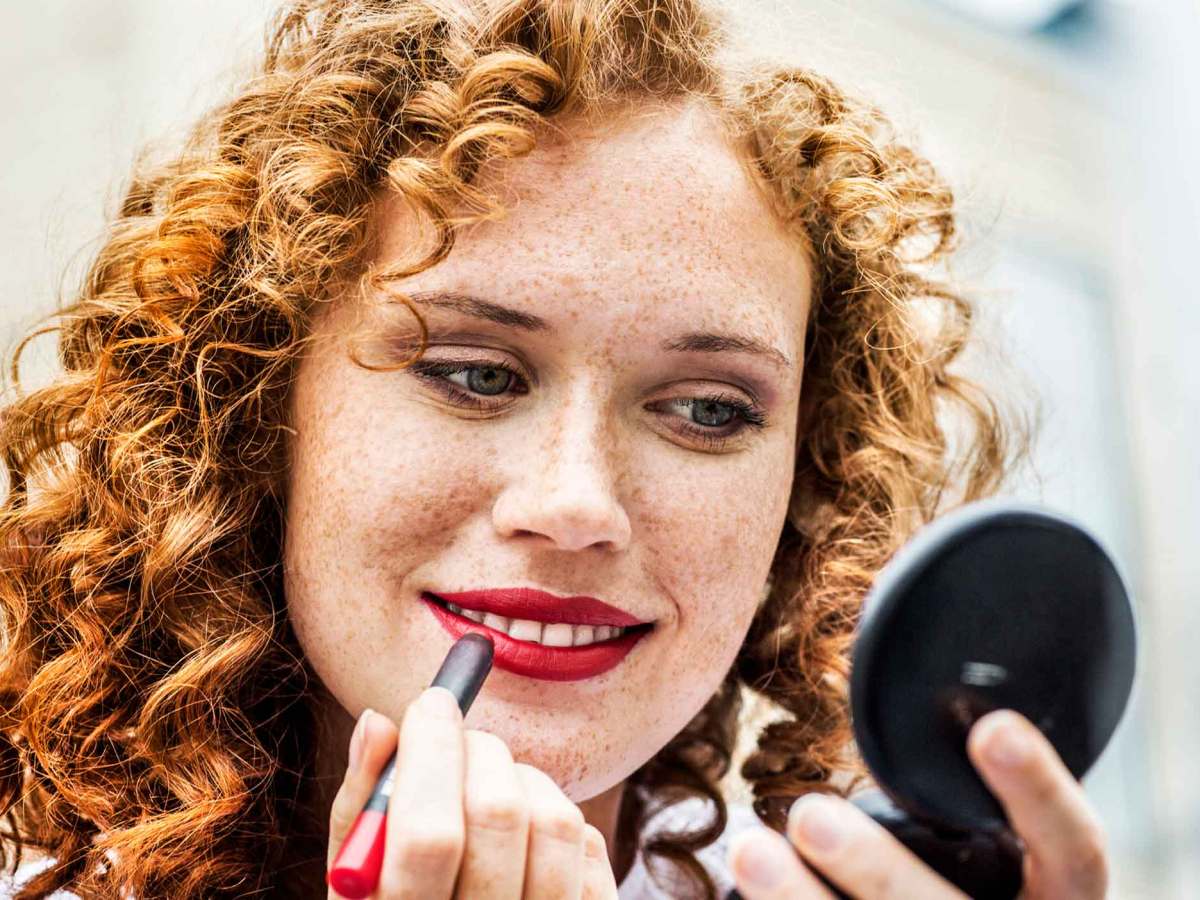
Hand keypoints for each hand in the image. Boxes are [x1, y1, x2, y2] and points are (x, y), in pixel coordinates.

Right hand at [326, 687, 619, 898]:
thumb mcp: (353, 885)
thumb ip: (359, 809)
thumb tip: (379, 722)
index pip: (428, 836)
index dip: (431, 754)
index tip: (430, 702)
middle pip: (501, 817)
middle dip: (477, 751)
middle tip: (457, 737)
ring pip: (557, 822)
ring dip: (521, 778)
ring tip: (487, 787)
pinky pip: (591, 848)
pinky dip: (555, 817)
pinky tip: (523, 834)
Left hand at [727, 709, 1109, 898]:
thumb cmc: (973, 875)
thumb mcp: (994, 838)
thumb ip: (963, 786)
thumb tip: (898, 672)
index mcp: (1060, 895)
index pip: (1074, 848)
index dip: (1039, 790)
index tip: (991, 727)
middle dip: (878, 871)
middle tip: (811, 816)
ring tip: (750, 853)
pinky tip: (745, 890)